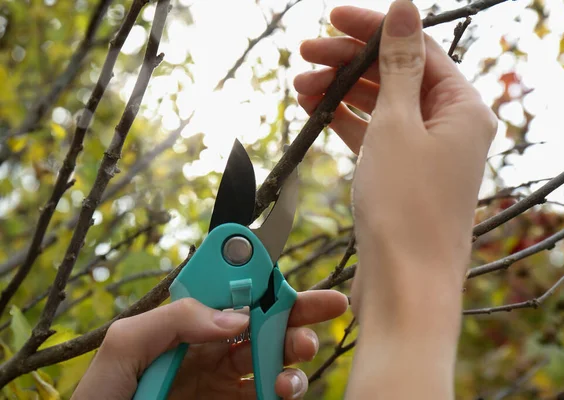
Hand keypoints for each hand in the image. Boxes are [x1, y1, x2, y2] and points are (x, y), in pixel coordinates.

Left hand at [72, 290, 347, 399]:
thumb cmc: (101, 397)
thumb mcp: (123, 347)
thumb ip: (173, 319)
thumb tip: (235, 316)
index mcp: (185, 324)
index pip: (230, 292)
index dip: (260, 278)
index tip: (284, 275)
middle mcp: (209, 348)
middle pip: (263, 321)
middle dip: (297, 310)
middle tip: (326, 306)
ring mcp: (221, 381)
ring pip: (274, 357)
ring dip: (295, 349)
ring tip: (303, 351)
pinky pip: (269, 394)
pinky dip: (287, 388)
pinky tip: (286, 387)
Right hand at [294, 2, 496, 397]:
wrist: (404, 286)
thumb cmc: (405, 208)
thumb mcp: (397, 123)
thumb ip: (399, 65)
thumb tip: (404, 10)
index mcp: (464, 108)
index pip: (417, 48)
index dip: (373, 30)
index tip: (331, 19)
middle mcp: (450, 129)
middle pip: (397, 76)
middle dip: (350, 63)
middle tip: (305, 54)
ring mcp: (425, 155)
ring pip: (381, 108)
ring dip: (342, 93)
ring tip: (300, 85)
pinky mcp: (403, 178)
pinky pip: (374, 138)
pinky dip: (347, 123)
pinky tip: (316, 111)